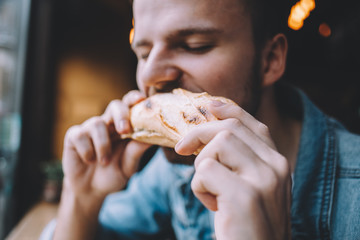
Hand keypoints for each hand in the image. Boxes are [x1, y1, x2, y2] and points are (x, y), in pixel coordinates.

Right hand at [62, 90, 150, 201]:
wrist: (90, 190)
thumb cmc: (113, 174)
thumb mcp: (128, 165)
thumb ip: (136, 151)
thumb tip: (153, 138)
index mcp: (124, 127)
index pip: (130, 106)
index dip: (135, 99)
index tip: (142, 100)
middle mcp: (108, 123)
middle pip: (115, 105)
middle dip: (121, 115)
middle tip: (125, 130)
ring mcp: (90, 128)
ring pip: (97, 123)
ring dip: (103, 144)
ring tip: (104, 161)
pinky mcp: (74, 136)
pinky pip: (80, 135)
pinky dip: (87, 150)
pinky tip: (89, 160)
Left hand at [175, 101, 291, 239]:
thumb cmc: (248, 224)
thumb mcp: (252, 188)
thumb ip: (241, 160)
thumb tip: (213, 129)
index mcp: (279, 163)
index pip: (253, 124)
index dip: (228, 111)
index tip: (209, 106)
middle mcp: (276, 167)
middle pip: (230, 128)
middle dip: (199, 134)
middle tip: (182, 149)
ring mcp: (263, 180)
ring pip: (218, 144)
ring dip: (201, 167)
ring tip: (210, 192)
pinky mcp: (244, 196)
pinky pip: (205, 171)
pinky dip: (199, 188)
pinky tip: (213, 206)